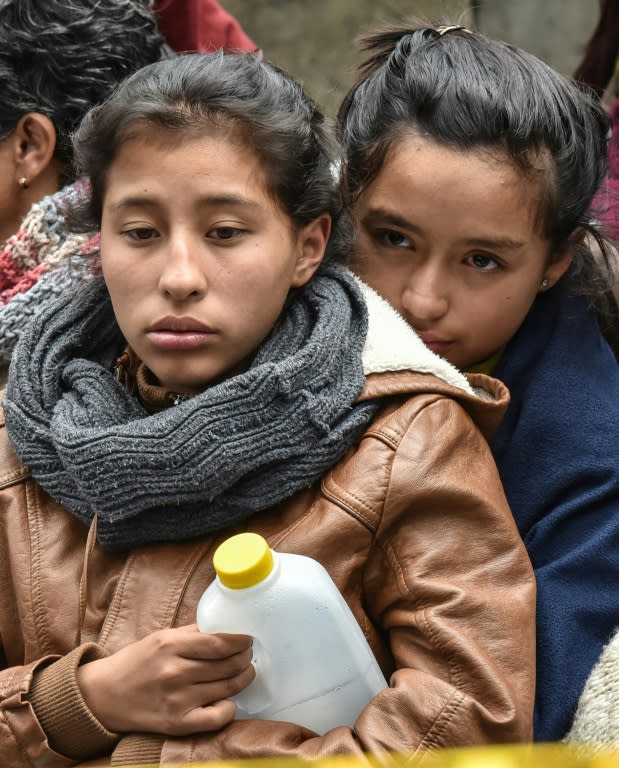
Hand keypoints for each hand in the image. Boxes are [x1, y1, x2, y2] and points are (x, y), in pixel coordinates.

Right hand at [76, 624, 254, 734]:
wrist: (105, 695)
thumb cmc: (137, 662)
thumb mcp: (161, 637)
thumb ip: (193, 632)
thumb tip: (226, 627)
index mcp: (170, 645)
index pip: (219, 643)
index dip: (241, 642)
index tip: (249, 639)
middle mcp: (174, 672)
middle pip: (227, 665)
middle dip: (245, 658)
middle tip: (249, 655)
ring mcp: (177, 700)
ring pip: (226, 688)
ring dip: (243, 678)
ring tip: (245, 672)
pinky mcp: (177, 724)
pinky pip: (216, 718)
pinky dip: (229, 708)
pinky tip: (229, 699)